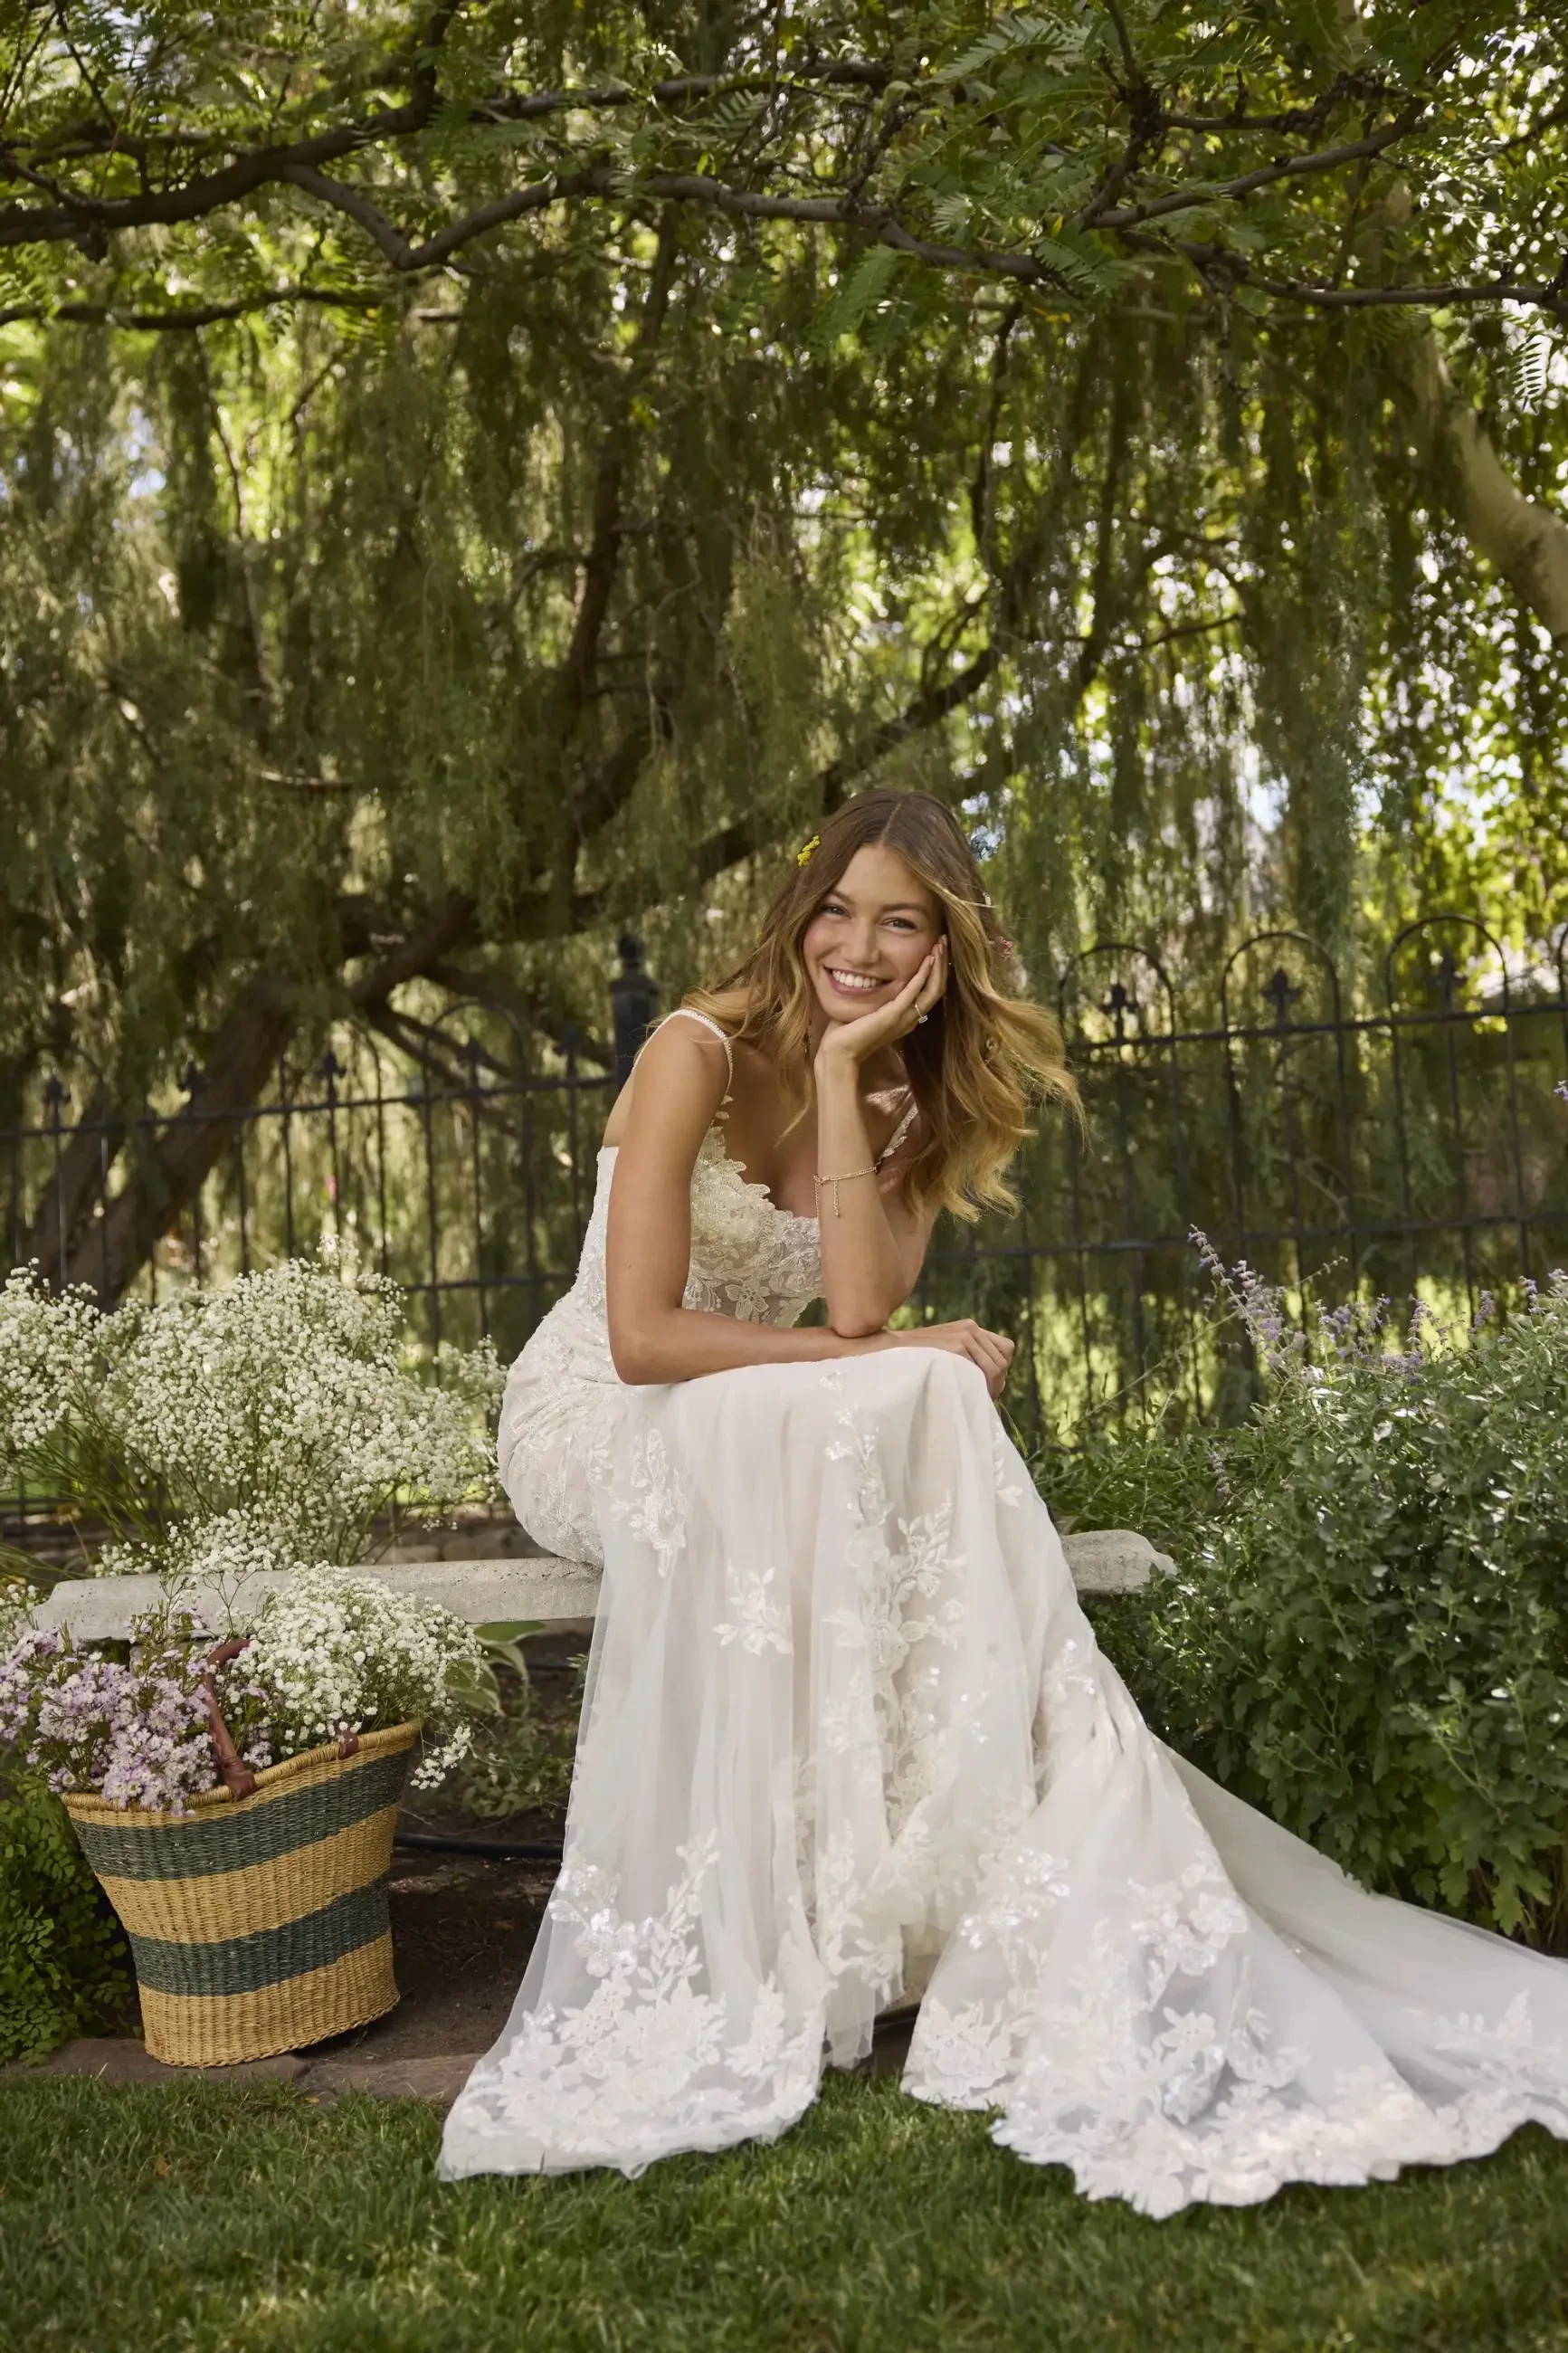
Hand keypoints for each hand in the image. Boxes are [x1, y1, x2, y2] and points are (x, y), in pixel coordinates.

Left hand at [814, 940, 947, 1073]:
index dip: (937, 971)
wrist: (840, 1053)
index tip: (937, 950)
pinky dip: (922, 976)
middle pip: (937, 990)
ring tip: (940, 946)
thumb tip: (872, 976)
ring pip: (932, 991)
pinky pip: (913, 993)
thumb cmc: (848, 1033)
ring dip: (938, 967)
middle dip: (942, 964)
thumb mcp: (869, 1009)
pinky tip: (927, 960)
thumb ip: (878, 996)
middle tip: (944, 942)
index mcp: (907, 1018)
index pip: (931, 993)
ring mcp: (903, 1019)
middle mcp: (910, 1019)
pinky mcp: (892, 1016)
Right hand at [872, 1319, 1014, 1399]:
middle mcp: (971, 1328)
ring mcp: (965, 1337)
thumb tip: (995, 1383)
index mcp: (969, 1327)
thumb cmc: (913, 1360)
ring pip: (996, 1369)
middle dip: (995, 1384)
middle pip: (1002, 1362)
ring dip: (989, 1389)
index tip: (985, 1385)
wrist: (886, 1351)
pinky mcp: (958, 1347)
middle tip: (980, 1399)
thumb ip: (966, 1357)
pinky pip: (983, 1373)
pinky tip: (965, 1395)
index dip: (999, 1369)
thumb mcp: (943, 1351)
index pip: (1006, 1349)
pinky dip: (979, 1387)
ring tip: (974, 1400)